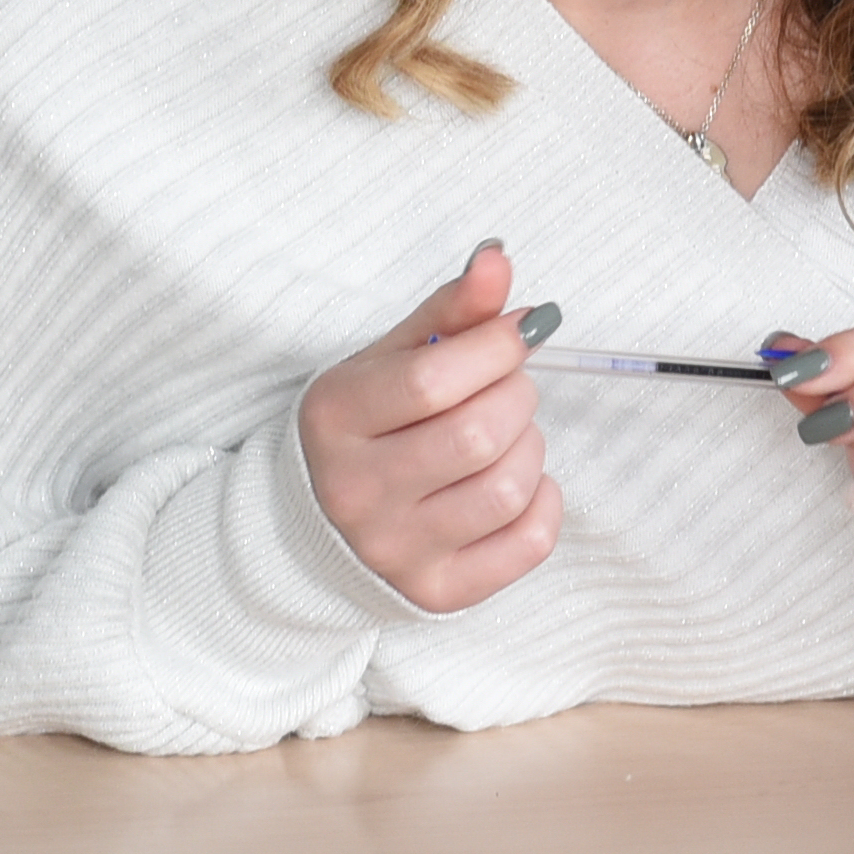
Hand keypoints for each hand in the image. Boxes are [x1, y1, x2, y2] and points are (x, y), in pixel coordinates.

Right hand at [299, 241, 566, 613]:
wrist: (310, 530)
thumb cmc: (362, 432)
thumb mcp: (386, 363)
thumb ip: (447, 313)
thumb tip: (499, 259)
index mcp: (335, 422)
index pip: (431, 381)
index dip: (494, 346)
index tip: (517, 331)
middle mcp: (357, 492)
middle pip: (477, 436)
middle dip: (515, 396)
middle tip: (506, 387)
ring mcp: (397, 550)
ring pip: (507, 489)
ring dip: (530, 448)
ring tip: (508, 436)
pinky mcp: (437, 594)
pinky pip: (529, 544)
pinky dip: (543, 502)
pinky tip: (519, 483)